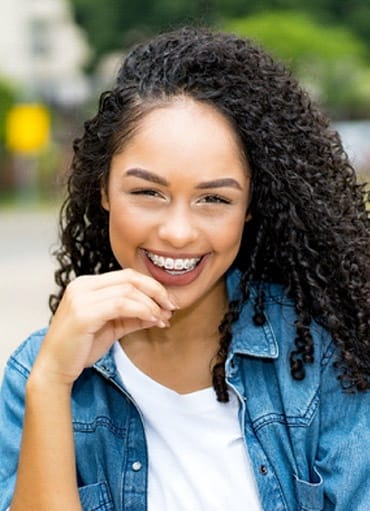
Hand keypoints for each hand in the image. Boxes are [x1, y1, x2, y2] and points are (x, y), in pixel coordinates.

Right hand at [31, 269, 176, 385]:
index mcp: (87, 285)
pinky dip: (141, 310)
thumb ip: (133, 317)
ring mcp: (81, 297)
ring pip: (127, 291)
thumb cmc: (79, 348)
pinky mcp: (83, 313)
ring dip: (151, 304)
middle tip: (171, 306)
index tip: (167, 301)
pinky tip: (152, 320)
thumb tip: (159, 313)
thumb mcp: (112, 328)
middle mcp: (82, 285)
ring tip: (162, 318)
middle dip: (155, 291)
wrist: (54, 368)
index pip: (127, 276)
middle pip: (130, 278)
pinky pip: (121, 304)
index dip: (151, 286)